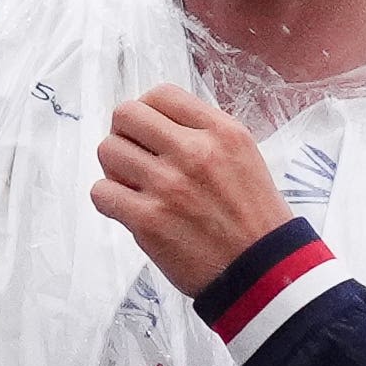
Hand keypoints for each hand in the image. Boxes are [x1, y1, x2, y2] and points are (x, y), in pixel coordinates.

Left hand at [93, 87, 294, 293]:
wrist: (265, 271)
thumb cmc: (253, 217)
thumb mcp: (244, 158)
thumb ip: (202, 133)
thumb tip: (151, 119)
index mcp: (223, 132)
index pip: (161, 94)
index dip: (147, 112)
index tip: (150, 132)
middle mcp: (196, 153)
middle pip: (125, 115)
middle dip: (124, 134)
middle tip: (137, 157)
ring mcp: (169, 186)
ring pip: (107, 150)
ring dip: (115, 168)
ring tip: (137, 186)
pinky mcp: (148, 220)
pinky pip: (100, 192)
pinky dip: (110, 200)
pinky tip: (131, 209)